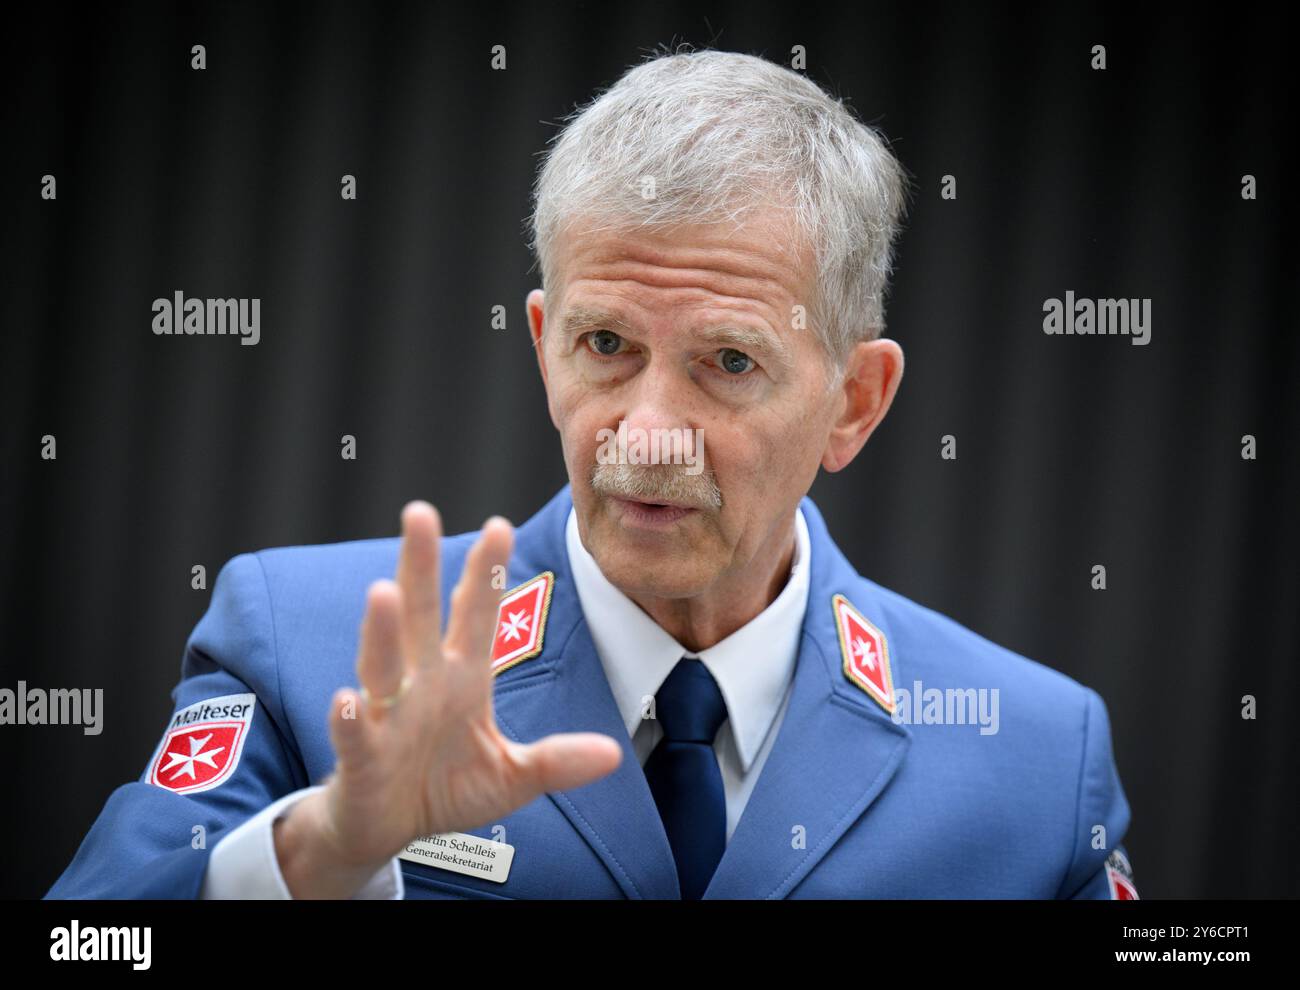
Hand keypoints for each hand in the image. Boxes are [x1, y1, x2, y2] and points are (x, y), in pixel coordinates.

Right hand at [274, 501, 622, 896]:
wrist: (385, 830)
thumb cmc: (444, 790)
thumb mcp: (512, 776)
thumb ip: (557, 761)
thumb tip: (613, 754)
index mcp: (461, 679)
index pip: (476, 615)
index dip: (486, 573)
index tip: (499, 525)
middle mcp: (422, 684)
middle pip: (421, 616)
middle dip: (421, 565)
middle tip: (419, 513)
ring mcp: (387, 716)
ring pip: (383, 665)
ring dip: (383, 631)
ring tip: (383, 592)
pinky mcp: (361, 757)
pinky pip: (355, 734)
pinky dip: (350, 719)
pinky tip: (347, 699)